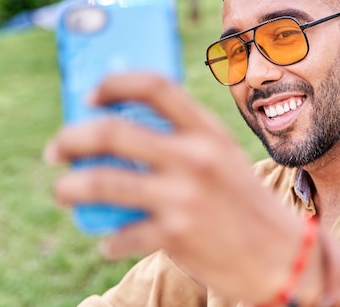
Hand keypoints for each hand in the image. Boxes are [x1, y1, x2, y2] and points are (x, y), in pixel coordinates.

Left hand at [44, 72, 309, 302]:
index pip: (155, 86)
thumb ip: (184, 143)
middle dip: (71, 138)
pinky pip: (120, 234)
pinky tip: (109, 240)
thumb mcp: (222, 159)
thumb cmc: (244, 202)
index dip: (115, 83)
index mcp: (207, 131)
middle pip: (112, 131)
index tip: (90, 95)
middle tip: (56, 150)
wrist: (282, 255)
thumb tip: (125, 134)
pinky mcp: (175, 236)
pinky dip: (108, 238)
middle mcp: (195, 158)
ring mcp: (183, 197)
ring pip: (100, 182)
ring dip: (68, 187)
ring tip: (63, 191)